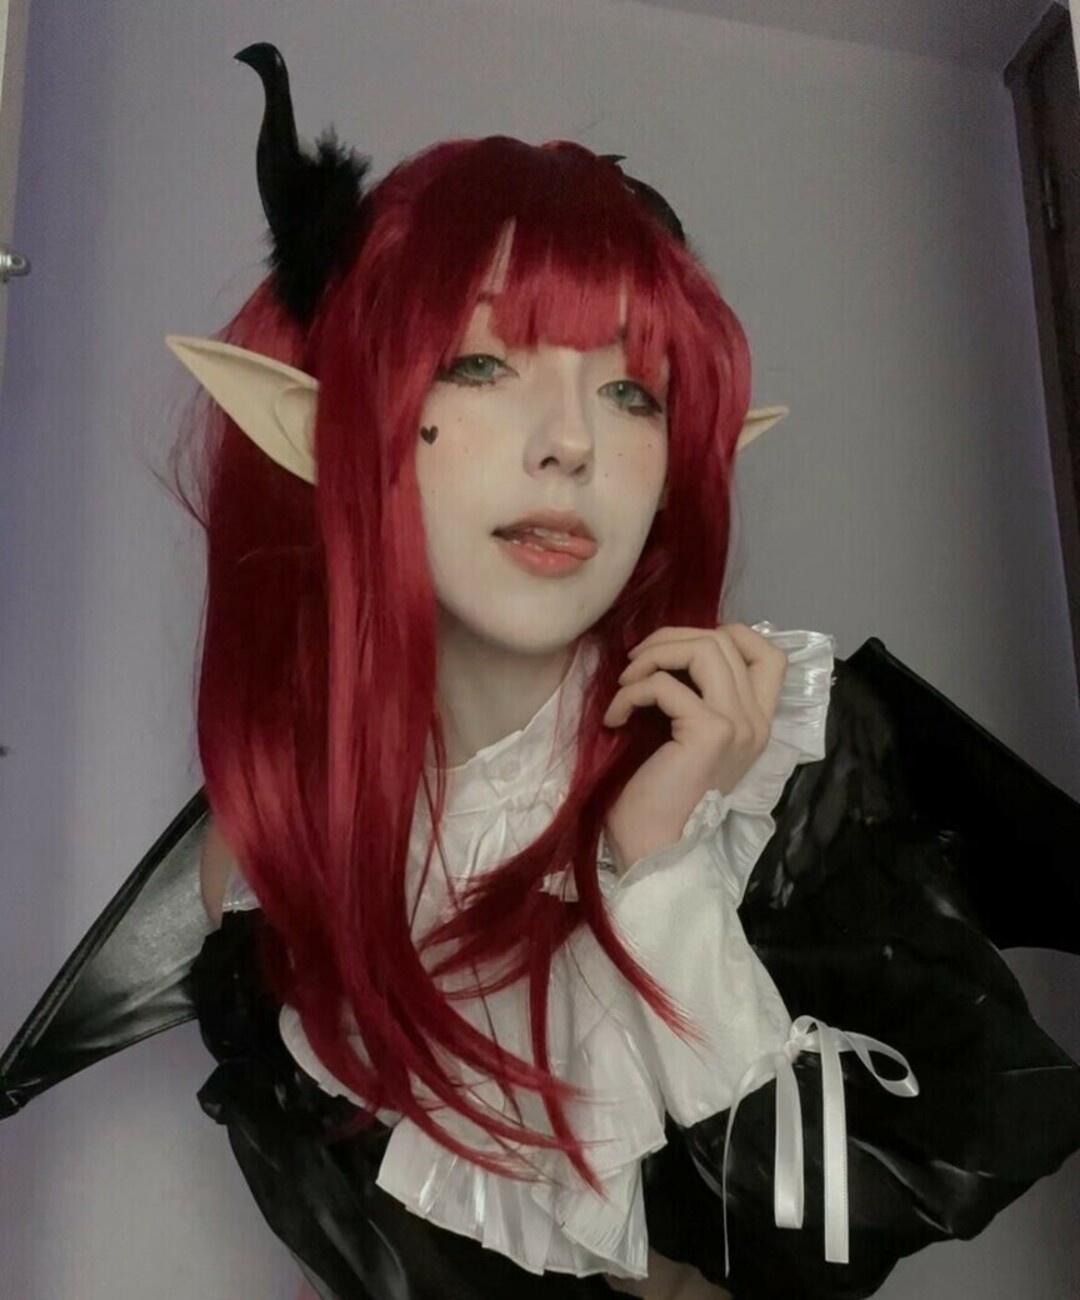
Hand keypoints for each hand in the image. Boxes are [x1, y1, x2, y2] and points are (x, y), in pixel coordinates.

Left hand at [601, 623, 787, 874]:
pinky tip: (615, 717)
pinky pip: (666, 684)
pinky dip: (631, 691)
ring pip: (706, 649)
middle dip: (672, 638)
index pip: (770, 653)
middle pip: (728, 640)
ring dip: (653, 656)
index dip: (725, 634)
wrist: (652, 848)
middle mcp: (756, 722)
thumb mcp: (689, 737)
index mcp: (758, 722)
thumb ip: (700, 697)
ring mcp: (738, 726)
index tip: (677, 652)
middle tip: (636, 663)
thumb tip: (672, 650)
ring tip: (625, 683)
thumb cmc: (660, 795)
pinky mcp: (709, 732)